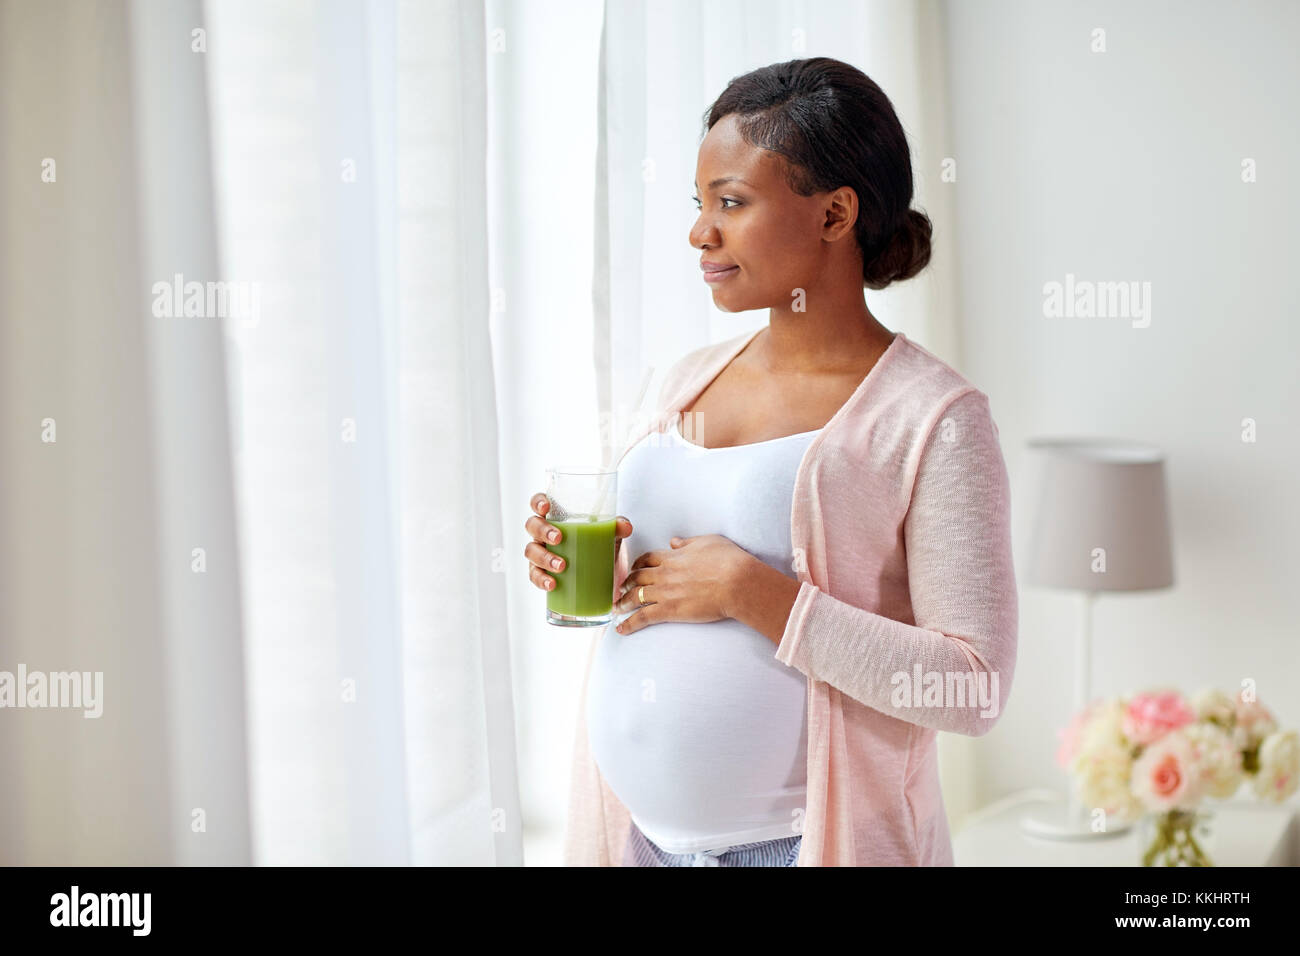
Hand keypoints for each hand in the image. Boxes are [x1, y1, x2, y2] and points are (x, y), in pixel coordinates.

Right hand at [524, 492, 631, 593]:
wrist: (602, 573)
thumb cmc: (598, 544)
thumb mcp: (610, 534)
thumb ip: (617, 527)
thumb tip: (625, 526)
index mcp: (555, 517)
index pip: (539, 503)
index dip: (538, 502)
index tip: (546, 507)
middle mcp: (543, 533)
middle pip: (532, 526)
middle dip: (543, 531)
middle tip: (558, 538)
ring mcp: (540, 553)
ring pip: (531, 551)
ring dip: (544, 558)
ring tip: (561, 566)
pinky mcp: (542, 573)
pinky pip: (535, 576)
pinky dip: (542, 580)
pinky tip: (552, 584)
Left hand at [613, 534, 750, 634]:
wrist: (736, 582)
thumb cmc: (728, 561)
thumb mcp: (708, 542)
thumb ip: (688, 543)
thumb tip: (675, 542)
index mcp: (674, 557)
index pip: (648, 558)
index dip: (638, 564)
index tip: (634, 569)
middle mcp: (665, 573)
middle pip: (637, 577)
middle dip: (626, 583)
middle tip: (620, 589)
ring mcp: (665, 592)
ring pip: (635, 596)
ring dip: (622, 603)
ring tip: (616, 608)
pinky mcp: (669, 610)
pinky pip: (643, 617)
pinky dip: (629, 624)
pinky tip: (621, 629)